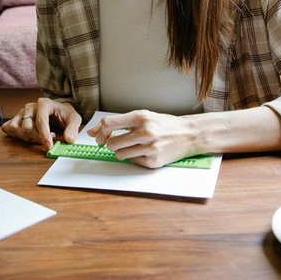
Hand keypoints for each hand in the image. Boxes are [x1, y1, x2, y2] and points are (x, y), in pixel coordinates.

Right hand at [1, 97, 81, 149]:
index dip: (44, 136)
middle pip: (27, 127)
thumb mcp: (74, 119)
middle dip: (37, 138)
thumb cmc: (64, 114)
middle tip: (48, 139)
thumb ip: (73, 129)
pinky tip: (29, 136)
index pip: (40, 121)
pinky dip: (17, 135)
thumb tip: (69, 140)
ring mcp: (22, 112)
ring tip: (38, 136)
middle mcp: (30, 107)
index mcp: (44, 104)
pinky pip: (9, 128)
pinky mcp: (16, 118)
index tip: (49, 146)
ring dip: (27, 138)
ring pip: (17, 129)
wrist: (58, 110)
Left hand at [86, 110, 200, 167]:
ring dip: (121, 152)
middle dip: (110, 144)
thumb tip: (91, 132)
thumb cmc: (163, 124)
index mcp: (140, 116)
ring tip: (132, 146)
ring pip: (119, 155)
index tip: (99, 137)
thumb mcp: (142, 117)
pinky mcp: (154, 161)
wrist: (189, 134)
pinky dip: (134, 158)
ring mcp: (150, 147)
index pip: (108, 123)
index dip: (99, 132)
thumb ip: (118, 123)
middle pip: (112, 143)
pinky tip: (144, 151)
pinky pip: (132, 162)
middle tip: (117, 143)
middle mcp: (145, 131)